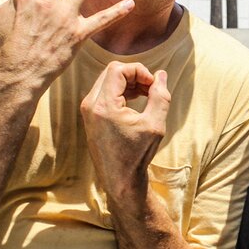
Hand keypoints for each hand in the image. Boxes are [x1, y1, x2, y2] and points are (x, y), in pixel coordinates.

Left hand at [80, 61, 170, 201]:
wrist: (119, 179)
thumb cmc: (137, 154)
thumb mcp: (155, 125)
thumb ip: (160, 96)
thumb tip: (161, 74)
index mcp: (103, 106)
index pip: (118, 70)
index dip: (139, 71)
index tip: (153, 84)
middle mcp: (90, 105)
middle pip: (112, 72)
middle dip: (134, 75)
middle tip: (152, 88)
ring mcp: (88, 110)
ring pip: (108, 80)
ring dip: (129, 82)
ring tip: (147, 94)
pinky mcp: (90, 115)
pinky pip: (105, 91)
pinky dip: (121, 91)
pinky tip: (137, 100)